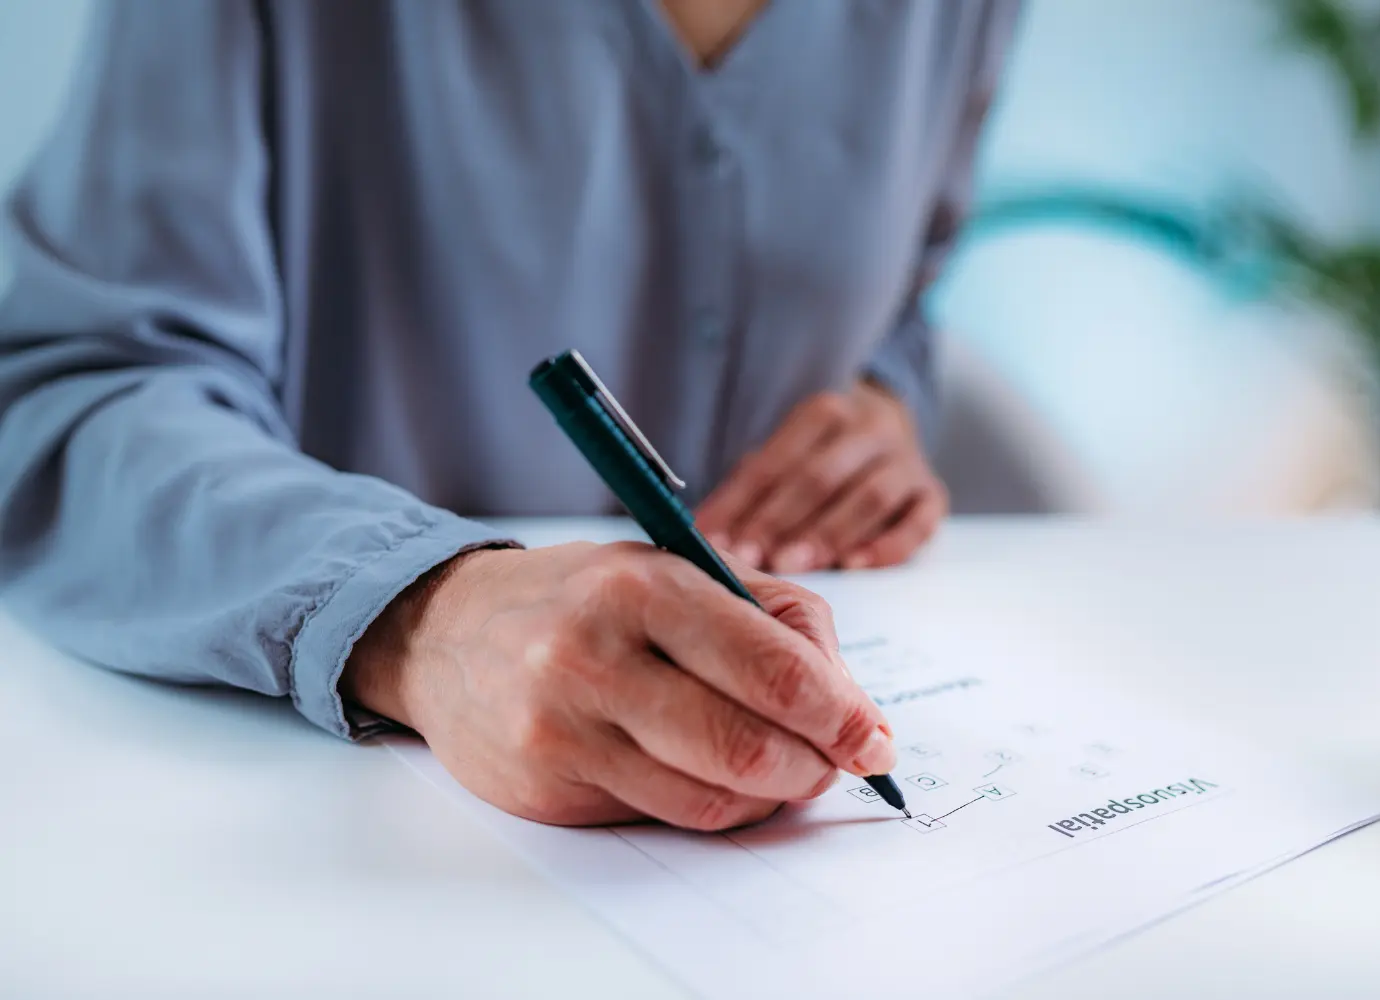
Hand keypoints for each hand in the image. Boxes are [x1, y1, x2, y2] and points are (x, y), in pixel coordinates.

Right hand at [342, 543, 896, 830]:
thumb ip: (774, 619)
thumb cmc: (584, 598)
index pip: (772, 667)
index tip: (875, 738)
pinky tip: (719, 777)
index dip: (842, 714)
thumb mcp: (675, 568)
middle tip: (837, 762)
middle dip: (816, 765)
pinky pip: (664, 816)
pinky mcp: (547, 787)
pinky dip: (715, 806)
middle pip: (748, 746)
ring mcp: (564, 729)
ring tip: (783, 768)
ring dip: (771, 794)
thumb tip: (851, 704)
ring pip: (711, 797)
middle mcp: (595, 658)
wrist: (447, 631)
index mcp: (642, 586)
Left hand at [696, 380, 947, 572]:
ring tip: (796, 566)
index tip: (716, 539)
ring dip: (829, 533)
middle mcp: (870, 429)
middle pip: (821, 477)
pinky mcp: (933, 493)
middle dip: (782, 521)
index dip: (744, 502)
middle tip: (754, 559)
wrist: (890, 427)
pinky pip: (919, 520)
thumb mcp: (785, 454)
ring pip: (870, 496)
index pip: (778, 460)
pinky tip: (857, 565)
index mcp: (825, 412)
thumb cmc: (821, 454)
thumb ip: (750, 490)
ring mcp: (906, 461)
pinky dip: (890, 544)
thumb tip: (704, 533)